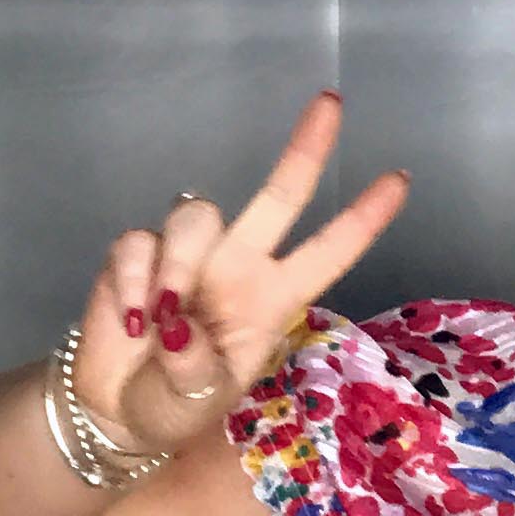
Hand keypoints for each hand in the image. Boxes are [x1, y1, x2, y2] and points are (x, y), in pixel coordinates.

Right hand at [71, 91, 409, 455]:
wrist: (115, 411)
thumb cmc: (174, 406)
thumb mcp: (195, 404)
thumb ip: (193, 371)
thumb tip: (175, 327)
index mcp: (272, 299)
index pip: (327, 252)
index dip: (362, 219)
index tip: (400, 180)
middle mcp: (239, 264)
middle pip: (279, 196)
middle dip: (305, 150)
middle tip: (332, 104)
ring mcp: (190, 255)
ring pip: (198, 216)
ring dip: (177, 266)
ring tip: (157, 322)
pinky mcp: (137, 255)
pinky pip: (140, 243)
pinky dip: (133, 281)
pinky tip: (129, 322)